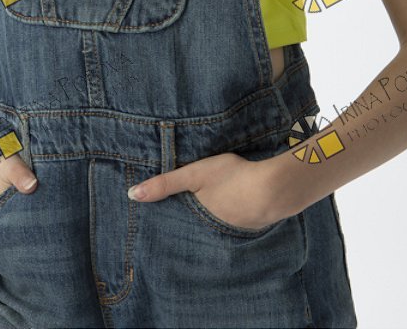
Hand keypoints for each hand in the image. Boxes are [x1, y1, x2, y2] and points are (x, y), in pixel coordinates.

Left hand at [127, 151, 280, 230]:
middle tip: (173, 220)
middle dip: (185, 226)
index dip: (166, 222)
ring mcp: (233, 231)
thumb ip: (165, 184)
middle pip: (194, 229)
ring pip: (213, 226)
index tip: (151, 223)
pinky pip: (232, 223)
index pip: (175, 226)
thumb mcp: (195, 175)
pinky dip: (228, 216)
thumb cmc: (232, 179)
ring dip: (208, 222)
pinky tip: (229, 208)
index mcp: (197, 220)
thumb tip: (132, 195)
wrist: (274, 189)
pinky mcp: (249, 225)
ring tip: (198, 214)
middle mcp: (213, 232)